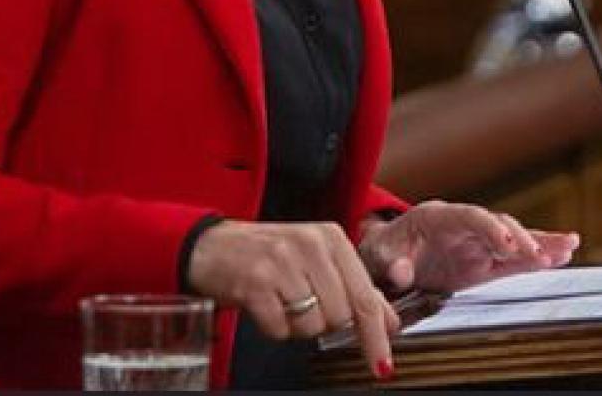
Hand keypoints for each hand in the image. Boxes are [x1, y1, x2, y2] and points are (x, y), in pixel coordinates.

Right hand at [185, 220, 400, 380]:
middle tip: (302, 302)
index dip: (376, 334)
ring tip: (282, 301)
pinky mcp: (255, 283)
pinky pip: (280, 330)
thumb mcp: (315, 259)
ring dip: (297, 325)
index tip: (382, 362)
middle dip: (324, 322)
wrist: (212, 246)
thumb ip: (353, 286)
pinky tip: (265, 306)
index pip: (364, 295)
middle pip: (340, 316)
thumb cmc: (268, 254)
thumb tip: (389, 321)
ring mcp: (281, 263)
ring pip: (312, 326)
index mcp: (330, 237)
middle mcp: (309, 245)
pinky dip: (274, 327)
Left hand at [358, 200, 579, 294]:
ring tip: (568, 246)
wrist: (385, 257)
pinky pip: (514, 260)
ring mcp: (476, 244)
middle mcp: (463, 226)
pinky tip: (562, 255)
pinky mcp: (484, 262)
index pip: (468, 216)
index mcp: (437, 217)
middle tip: (538, 256)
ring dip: (539, 243)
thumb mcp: (379, 256)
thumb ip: (391, 262)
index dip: (487, 226)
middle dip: (518, 238)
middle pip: (497, 225)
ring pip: (512, 239)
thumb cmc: (382, 250)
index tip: (503, 241)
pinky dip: (537, 257)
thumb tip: (400, 271)